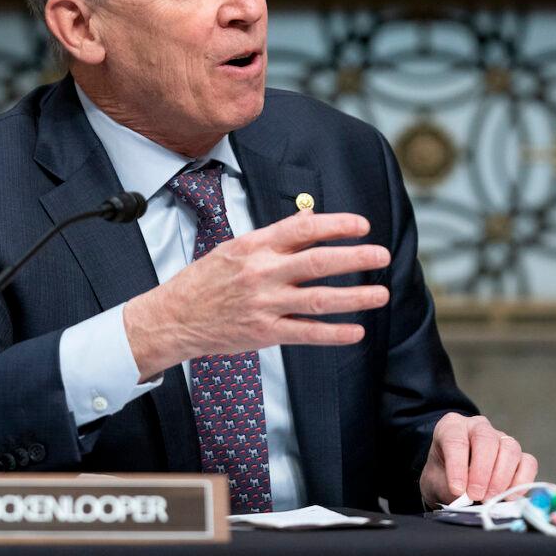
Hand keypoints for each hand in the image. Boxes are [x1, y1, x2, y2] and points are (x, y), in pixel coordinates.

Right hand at [123, 210, 389, 380]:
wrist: (173, 317)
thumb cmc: (204, 281)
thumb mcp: (234, 248)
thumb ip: (272, 238)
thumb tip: (308, 222)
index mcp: (254, 246)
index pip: (302, 228)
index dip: (336, 225)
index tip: (362, 226)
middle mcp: (261, 273)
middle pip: (317, 262)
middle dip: (355, 258)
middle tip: (381, 255)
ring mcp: (263, 305)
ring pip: (318, 299)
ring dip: (355, 297)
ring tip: (381, 294)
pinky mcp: (263, 333)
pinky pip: (306, 334)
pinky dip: (334, 333)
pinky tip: (356, 332)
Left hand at [419, 413, 538, 508]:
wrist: (454, 483)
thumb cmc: (444, 478)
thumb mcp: (438, 481)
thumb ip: (450, 486)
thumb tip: (467, 498)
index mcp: (452, 427)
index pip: (456, 440)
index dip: (457, 466)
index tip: (457, 489)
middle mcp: (478, 427)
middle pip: (486, 439)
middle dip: (482, 471)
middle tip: (476, 495)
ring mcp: (502, 438)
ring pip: (510, 449)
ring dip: (501, 477)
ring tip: (490, 498)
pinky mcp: (520, 455)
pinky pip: (528, 463)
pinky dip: (521, 482)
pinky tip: (509, 497)